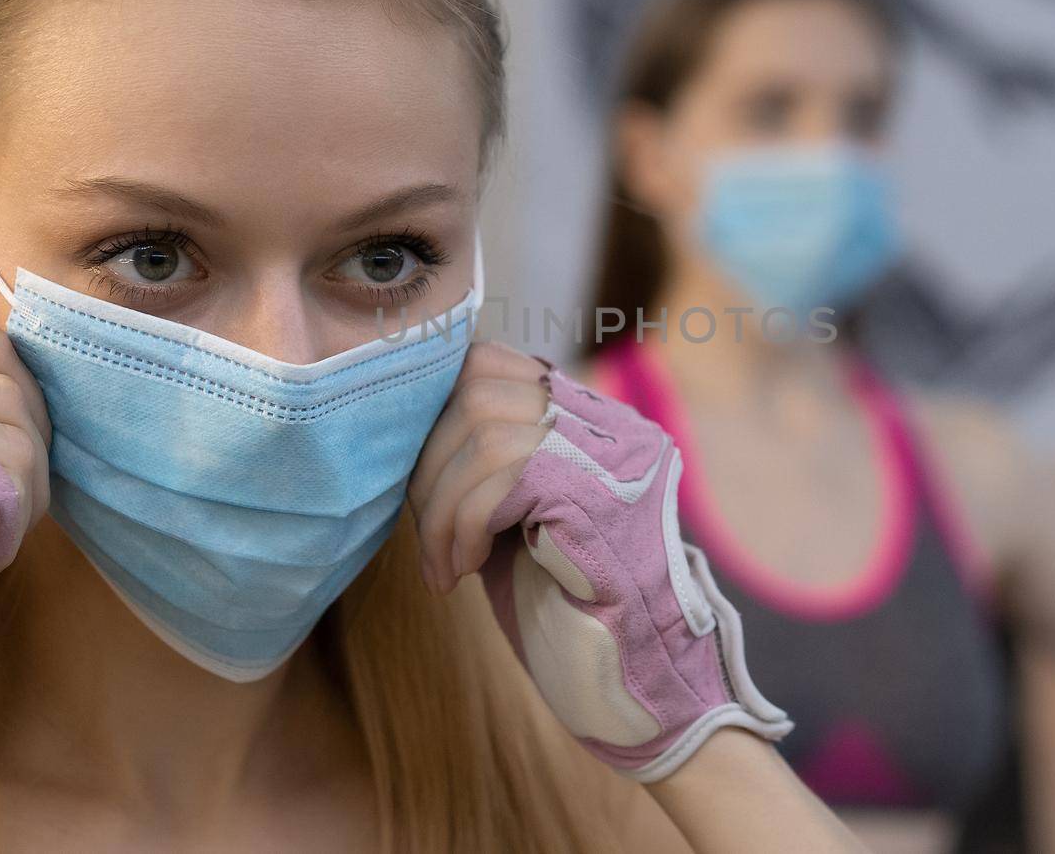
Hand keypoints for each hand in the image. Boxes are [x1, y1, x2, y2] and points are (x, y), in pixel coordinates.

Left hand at [407, 344, 790, 780]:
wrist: (641, 690)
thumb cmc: (571, 614)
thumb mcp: (520, 519)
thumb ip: (489, 465)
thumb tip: (414, 426)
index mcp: (599, 420)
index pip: (493, 364)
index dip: (437, 416)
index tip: (424, 487)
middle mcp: (614, 424)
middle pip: (478, 388)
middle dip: (428, 464)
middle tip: (430, 535)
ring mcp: (613, 455)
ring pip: (481, 432)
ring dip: (439, 506)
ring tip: (445, 563)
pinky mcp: (598, 495)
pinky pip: (497, 481)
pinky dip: (459, 526)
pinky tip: (465, 570)